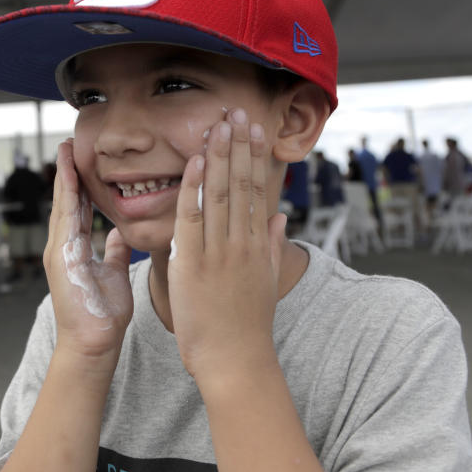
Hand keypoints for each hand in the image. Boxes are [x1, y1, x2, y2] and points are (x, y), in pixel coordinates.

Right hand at [43, 139, 133, 359]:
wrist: (94, 344)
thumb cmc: (104, 314)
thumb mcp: (114, 273)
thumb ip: (114, 250)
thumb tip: (120, 231)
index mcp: (75, 249)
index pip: (78, 207)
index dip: (79, 182)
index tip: (82, 159)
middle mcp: (63, 246)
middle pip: (65, 201)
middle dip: (67, 172)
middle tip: (69, 143)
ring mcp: (59, 252)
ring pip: (62, 205)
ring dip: (64, 177)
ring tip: (65, 151)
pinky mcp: (61, 258)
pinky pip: (65, 220)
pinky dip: (67, 197)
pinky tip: (70, 178)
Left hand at [167, 108, 286, 383]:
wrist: (234, 360)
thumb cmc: (247, 325)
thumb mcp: (266, 281)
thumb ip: (271, 245)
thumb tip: (278, 216)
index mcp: (257, 244)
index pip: (256, 190)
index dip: (254, 156)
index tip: (253, 129)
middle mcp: (241, 242)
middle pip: (241, 184)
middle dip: (239, 145)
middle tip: (237, 112)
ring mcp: (218, 251)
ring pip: (220, 193)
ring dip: (219, 156)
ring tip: (220, 123)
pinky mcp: (193, 263)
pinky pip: (192, 218)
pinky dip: (194, 188)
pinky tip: (196, 161)